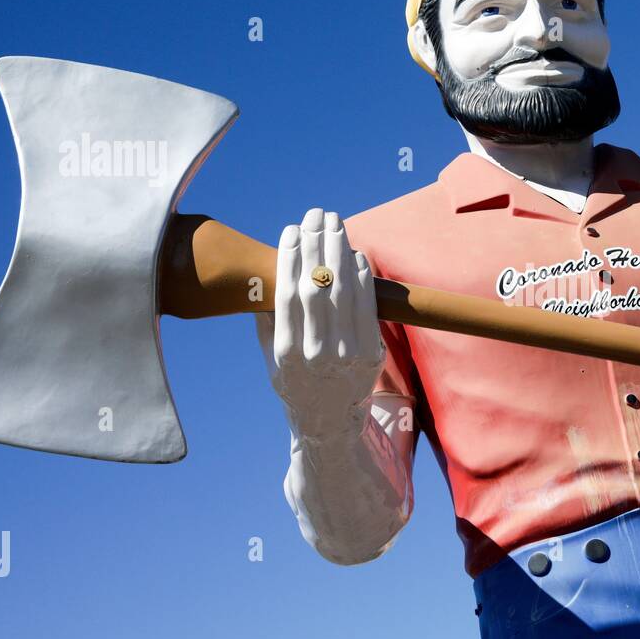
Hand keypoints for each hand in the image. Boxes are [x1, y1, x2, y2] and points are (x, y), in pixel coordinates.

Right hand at [254, 208, 384, 440]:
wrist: (329, 423)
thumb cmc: (295, 382)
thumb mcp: (271, 357)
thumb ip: (268, 319)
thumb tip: (269, 273)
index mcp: (286, 352)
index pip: (288, 293)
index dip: (290, 257)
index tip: (291, 230)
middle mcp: (316, 354)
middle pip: (317, 286)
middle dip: (316, 244)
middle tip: (316, 215)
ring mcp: (347, 355)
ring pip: (344, 291)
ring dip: (340, 251)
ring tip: (336, 224)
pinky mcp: (370, 355)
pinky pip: (367, 307)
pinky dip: (362, 278)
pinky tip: (355, 255)